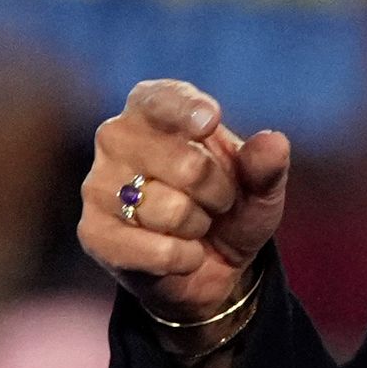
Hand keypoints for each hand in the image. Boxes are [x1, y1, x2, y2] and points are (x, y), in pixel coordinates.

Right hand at [80, 79, 290, 321]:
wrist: (206, 269)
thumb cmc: (229, 212)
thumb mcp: (260, 190)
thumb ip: (266, 166)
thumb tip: (273, 142)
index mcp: (153, 110)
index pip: (162, 98)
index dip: (186, 110)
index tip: (210, 123)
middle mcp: (117, 137)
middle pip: (186, 164)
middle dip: (217, 193)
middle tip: (215, 203)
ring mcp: (98, 184)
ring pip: (171, 210)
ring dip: (198, 227)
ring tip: (193, 226)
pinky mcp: (94, 233)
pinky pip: (156, 250)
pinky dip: (183, 259)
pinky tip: (179, 254)